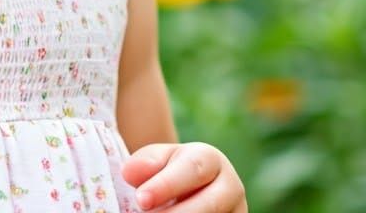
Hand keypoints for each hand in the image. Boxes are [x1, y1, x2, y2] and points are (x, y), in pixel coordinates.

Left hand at [122, 142, 246, 211]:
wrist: (194, 189)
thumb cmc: (171, 172)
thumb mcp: (160, 161)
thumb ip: (146, 163)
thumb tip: (128, 172)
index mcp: (211, 159)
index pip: (192, 169)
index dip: (166, 185)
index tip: (141, 199)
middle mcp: (231, 186)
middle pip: (210, 203)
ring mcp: (237, 211)